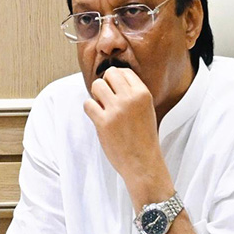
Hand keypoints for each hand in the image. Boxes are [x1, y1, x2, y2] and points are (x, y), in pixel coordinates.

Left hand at [83, 67, 167, 194]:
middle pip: (109, 74)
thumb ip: (132, 94)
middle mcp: (130, 99)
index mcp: (143, 94)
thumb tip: (111, 78)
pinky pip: (87, 104)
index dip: (115, 79)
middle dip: (105, 84)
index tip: (115, 90)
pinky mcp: (103, 122)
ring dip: (96, 96)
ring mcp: (116, 110)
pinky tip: (98, 118)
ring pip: (96, 86)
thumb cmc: (143, 137)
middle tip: (107, 98)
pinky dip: (90, 110)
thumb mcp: (146, 109)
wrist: (143, 162)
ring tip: (103, 107)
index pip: (124, 71)